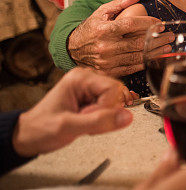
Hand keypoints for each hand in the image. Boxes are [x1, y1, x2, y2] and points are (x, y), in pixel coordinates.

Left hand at [12, 68, 132, 157]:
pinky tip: (86, 122)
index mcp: (80, 78)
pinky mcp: (91, 97)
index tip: (89, 118)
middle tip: (85, 121)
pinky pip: (109, 106)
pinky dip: (101, 118)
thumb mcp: (68, 127)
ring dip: (103, 116)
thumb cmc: (41, 129)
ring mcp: (90, 88)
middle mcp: (87, 79)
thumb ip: (99, 122)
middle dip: (105, 112)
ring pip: (115, 100)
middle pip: (117, 93)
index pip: (113, 88)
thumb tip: (127, 117)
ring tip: (84, 121)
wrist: (28, 137)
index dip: (106, 108)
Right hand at [68, 0, 162, 76]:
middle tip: (170, 36)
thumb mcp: (102, 12)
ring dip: (156, 52)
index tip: (160, 23)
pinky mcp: (108, 71)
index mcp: (104, 30)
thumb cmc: (90, 28)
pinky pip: (131, 68)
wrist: (72, 49)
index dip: (148, 23)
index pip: (131, 25)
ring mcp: (107, 61)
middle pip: (138, 43)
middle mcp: (105, 46)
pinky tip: (155, 57)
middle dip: (158, 39)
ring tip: (167, 47)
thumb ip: (121, 2)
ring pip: (137, 57)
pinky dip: (145, 62)